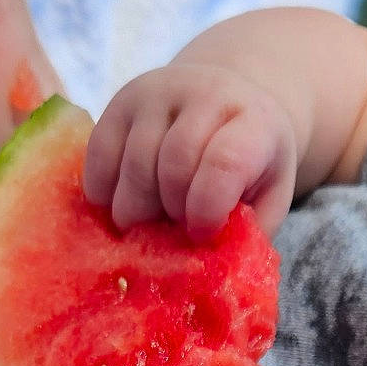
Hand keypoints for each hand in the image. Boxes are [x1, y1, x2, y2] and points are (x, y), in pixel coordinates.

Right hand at [82, 63, 297, 240]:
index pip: (223, 163)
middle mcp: (205, 94)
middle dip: (169, 213)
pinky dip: (105, 193)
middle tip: (174, 229)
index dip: (207, 210)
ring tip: (150, 220)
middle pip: (171, 167)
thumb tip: (211, 274)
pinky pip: (98, 155)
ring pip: (132, 165)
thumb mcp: (268, 196)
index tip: (202, 234)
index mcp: (254, 121)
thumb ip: (247, 233)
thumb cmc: (249, 162)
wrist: (227, 98)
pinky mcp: (120, 100)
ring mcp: (158, 92)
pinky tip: (122, 203)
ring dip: (136, 210)